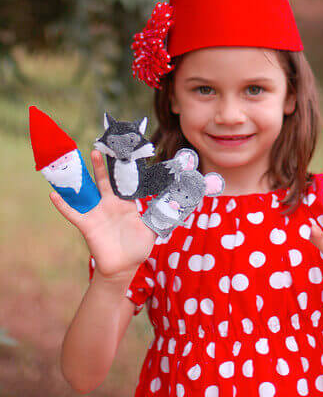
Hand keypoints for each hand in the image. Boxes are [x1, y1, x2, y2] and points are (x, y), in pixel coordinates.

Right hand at [49, 150, 155, 281]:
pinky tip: (53, 195)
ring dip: (83, 178)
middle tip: (99, 148)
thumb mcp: (152, 231)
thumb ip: (159, 217)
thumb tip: (175, 205)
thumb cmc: (137, 248)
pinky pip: (73, 213)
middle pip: (105, 181)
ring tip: (76, 162)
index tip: (124, 153)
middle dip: (102, 166)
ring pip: (88, 192)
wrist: (123, 267)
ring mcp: (98, 213)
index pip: (125, 183)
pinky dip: (63, 205)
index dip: (124, 169)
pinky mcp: (87, 225)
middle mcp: (110, 205)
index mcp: (126, 204)